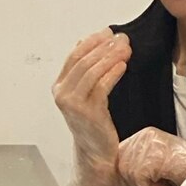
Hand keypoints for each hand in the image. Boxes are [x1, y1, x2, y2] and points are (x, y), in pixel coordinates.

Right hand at [51, 30, 130, 185]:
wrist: (96, 153)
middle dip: (104, 47)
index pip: (74, 56)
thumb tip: (85, 41)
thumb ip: (83, 70)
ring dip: (110, 57)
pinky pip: (101, 87)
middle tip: (122, 38)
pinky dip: (112, 73)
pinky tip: (123, 65)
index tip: (108, 33)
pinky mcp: (88, 113)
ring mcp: (74, 105)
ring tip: (126, 48)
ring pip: (92, 72)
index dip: (92, 42)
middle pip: (83, 62)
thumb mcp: (85, 93)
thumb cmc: (93, 123)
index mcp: (59, 87)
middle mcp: (62, 95)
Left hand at [117, 128, 185, 185]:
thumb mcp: (158, 165)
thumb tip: (121, 181)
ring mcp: (149, 145)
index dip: (124, 175)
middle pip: (121, 166)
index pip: (120, 154)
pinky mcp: (153, 157)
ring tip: (164, 185)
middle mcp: (145, 136)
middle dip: (134, 184)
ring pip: (130, 176)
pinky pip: (140, 182)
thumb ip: (139, 166)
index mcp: (146, 135)